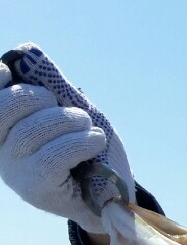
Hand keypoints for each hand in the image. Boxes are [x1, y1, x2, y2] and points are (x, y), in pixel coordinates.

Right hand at [0, 44, 133, 234]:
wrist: (115, 194)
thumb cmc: (92, 151)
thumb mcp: (75, 113)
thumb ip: (55, 87)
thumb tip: (28, 50)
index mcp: (6, 128)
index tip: (10, 71)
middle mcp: (1, 150)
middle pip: (5, 109)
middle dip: (39, 99)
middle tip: (72, 111)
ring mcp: (15, 171)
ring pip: (30, 132)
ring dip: (69, 122)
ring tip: (89, 128)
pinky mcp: (35, 189)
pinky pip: (51, 157)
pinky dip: (79, 142)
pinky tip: (95, 140)